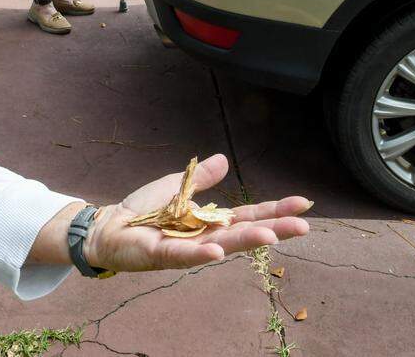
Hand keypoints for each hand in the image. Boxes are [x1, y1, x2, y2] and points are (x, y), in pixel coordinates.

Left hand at [85, 154, 310, 271]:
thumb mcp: (177, 187)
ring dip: (246, 242)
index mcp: (211, 220)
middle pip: (244, 232)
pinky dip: (202, 254)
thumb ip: (202, 179)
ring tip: (271, 237)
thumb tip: (224, 159)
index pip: (249, 215)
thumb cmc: (144, 211)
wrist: (110, 226)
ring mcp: (187, 248)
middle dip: (274, 229)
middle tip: (304, 226)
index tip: (303, 203)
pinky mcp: (164, 255)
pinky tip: (219, 252)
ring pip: (221, 245)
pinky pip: (185, 255)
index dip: (275, 210)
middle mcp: (205, 236)